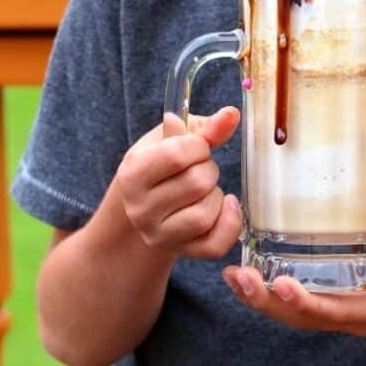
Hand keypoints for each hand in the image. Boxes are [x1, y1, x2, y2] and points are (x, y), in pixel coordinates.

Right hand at [117, 107, 242, 258]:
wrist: (146, 203)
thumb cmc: (162, 163)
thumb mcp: (174, 138)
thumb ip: (205, 127)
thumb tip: (232, 114)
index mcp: (132, 174)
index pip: (179, 154)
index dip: (199, 145)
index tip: (196, 147)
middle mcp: (140, 209)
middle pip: (198, 183)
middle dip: (209, 169)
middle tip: (199, 168)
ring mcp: (158, 235)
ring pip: (206, 214)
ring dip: (216, 195)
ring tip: (204, 189)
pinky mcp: (180, 252)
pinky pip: (216, 245)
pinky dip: (229, 223)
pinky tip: (225, 206)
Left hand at [223, 216, 365, 334]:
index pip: (335, 311)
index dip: (306, 301)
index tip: (280, 284)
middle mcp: (353, 318)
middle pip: (304, 319)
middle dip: (268, 302)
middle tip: (239, 277)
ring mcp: (339, 315)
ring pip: (293, 317)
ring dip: (260, 300)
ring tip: (231, 277)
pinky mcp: (329, 306)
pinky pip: (294, 307)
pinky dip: (267, 295)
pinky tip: (244, 277)